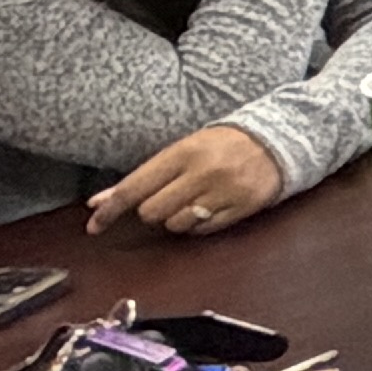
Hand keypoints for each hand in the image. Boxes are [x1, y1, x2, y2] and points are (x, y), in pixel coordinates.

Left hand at [92, 123, 281, 238]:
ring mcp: (223, 192)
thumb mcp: (183, 150)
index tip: (93, 226)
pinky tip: (210, 206)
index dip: (110, 210)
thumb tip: (98, 201)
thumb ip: (143, 177)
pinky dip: (198, 224)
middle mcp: (202, 173)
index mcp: (183, 152)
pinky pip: (202, 230)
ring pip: (176, 224)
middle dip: (153, 210)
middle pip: (152, 212)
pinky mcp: (240, 208)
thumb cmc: (222, 145)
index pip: (135, 187)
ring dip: (176, 218)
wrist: (277, 140)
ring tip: (194, 200)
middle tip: (168, 196)